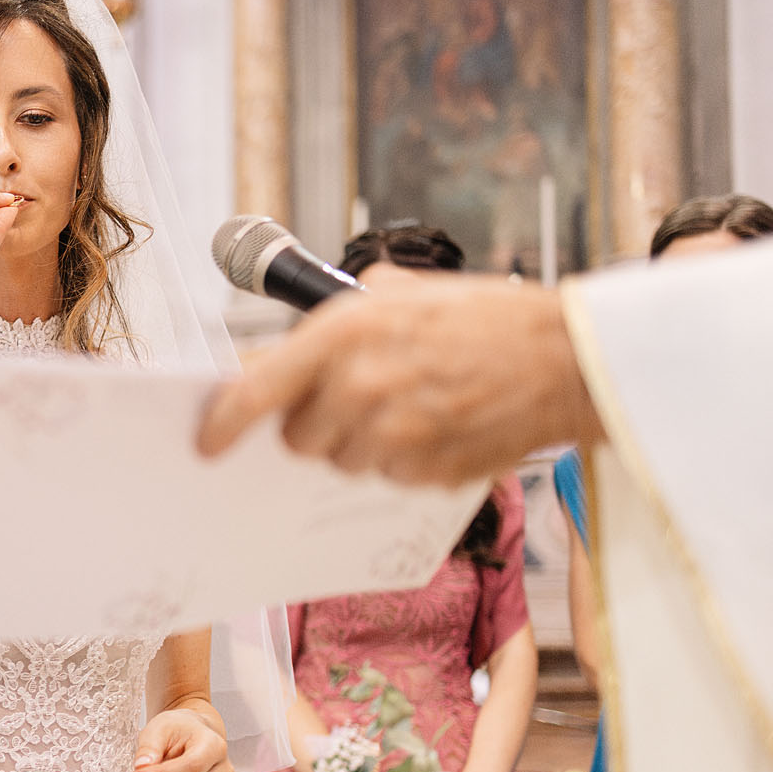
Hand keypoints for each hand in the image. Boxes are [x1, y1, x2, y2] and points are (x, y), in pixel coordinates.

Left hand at [194, 280, 604, 485]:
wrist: (567, 358)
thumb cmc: (486, 319)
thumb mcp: (403, 292)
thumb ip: (342, 319)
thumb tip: (291, 349)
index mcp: (343, 334)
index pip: (256, 391)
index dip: (223, 422)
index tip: (205, 442)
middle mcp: (358, 387)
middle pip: (297, 439)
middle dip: (317, 425)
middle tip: (358, 399)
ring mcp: (391, 436)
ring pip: (341, 462)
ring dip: (362, 443)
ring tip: (411, 406)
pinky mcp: (423, 472)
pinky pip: (387, 479)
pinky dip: (404, 461)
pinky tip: (438, 427)